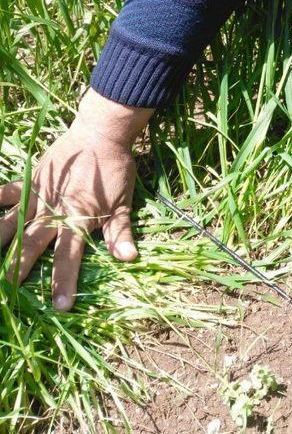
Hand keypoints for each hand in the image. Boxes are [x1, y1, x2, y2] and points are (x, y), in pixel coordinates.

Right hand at [0, 89, 153, 309]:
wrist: (102, 134)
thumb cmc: (115, 171)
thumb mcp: (123, 203)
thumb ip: (121, 233)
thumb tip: (129, 259)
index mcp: (77, 219)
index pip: (69, 257)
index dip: (64, 281)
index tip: (59, 306)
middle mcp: (53, 211)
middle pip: (31, 244)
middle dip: (17, 270)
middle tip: (5, 293)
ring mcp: (38, 196)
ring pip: (10, 223)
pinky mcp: (30, 181)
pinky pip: (6, 193)